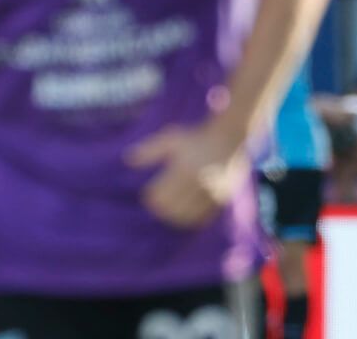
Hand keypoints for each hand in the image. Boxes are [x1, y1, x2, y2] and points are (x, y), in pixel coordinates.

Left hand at [126, 120, 250, 228]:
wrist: (229, 138)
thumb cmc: (196, 138)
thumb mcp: (172, 138)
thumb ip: (149, 150)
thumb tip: (127, 160)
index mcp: (185, 169)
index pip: (159, 196)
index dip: (151, 195)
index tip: (150, 191)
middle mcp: (200, 183)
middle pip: (171, 209)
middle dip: (161, 207)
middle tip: (160, 200)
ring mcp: (213, 193)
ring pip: (186, 217)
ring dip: (174, 215)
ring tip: (171, 207)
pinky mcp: (222, 199)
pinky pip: (202, 219)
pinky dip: (190, 218)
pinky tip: (185, 211)